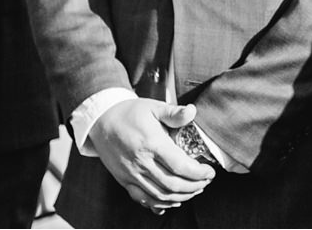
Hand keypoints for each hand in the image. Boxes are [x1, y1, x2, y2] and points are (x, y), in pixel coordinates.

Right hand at [89, 99, 215, 211]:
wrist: (101, 121)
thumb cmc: (130, 113)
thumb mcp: (153, 106)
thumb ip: (174, 112)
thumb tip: (192, 111)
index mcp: (151, 143)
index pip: (180, 166)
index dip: (198, 173)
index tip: (210, 172)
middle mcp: (140, 162)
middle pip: (172, 184)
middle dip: (194, 187)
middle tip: (206, 182)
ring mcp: (131, 174)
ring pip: (159, 195)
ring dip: (180, 197)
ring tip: (194, 191)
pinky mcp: (124, 180)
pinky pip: (142, 199)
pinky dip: (159, 204)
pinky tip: (172, 201)